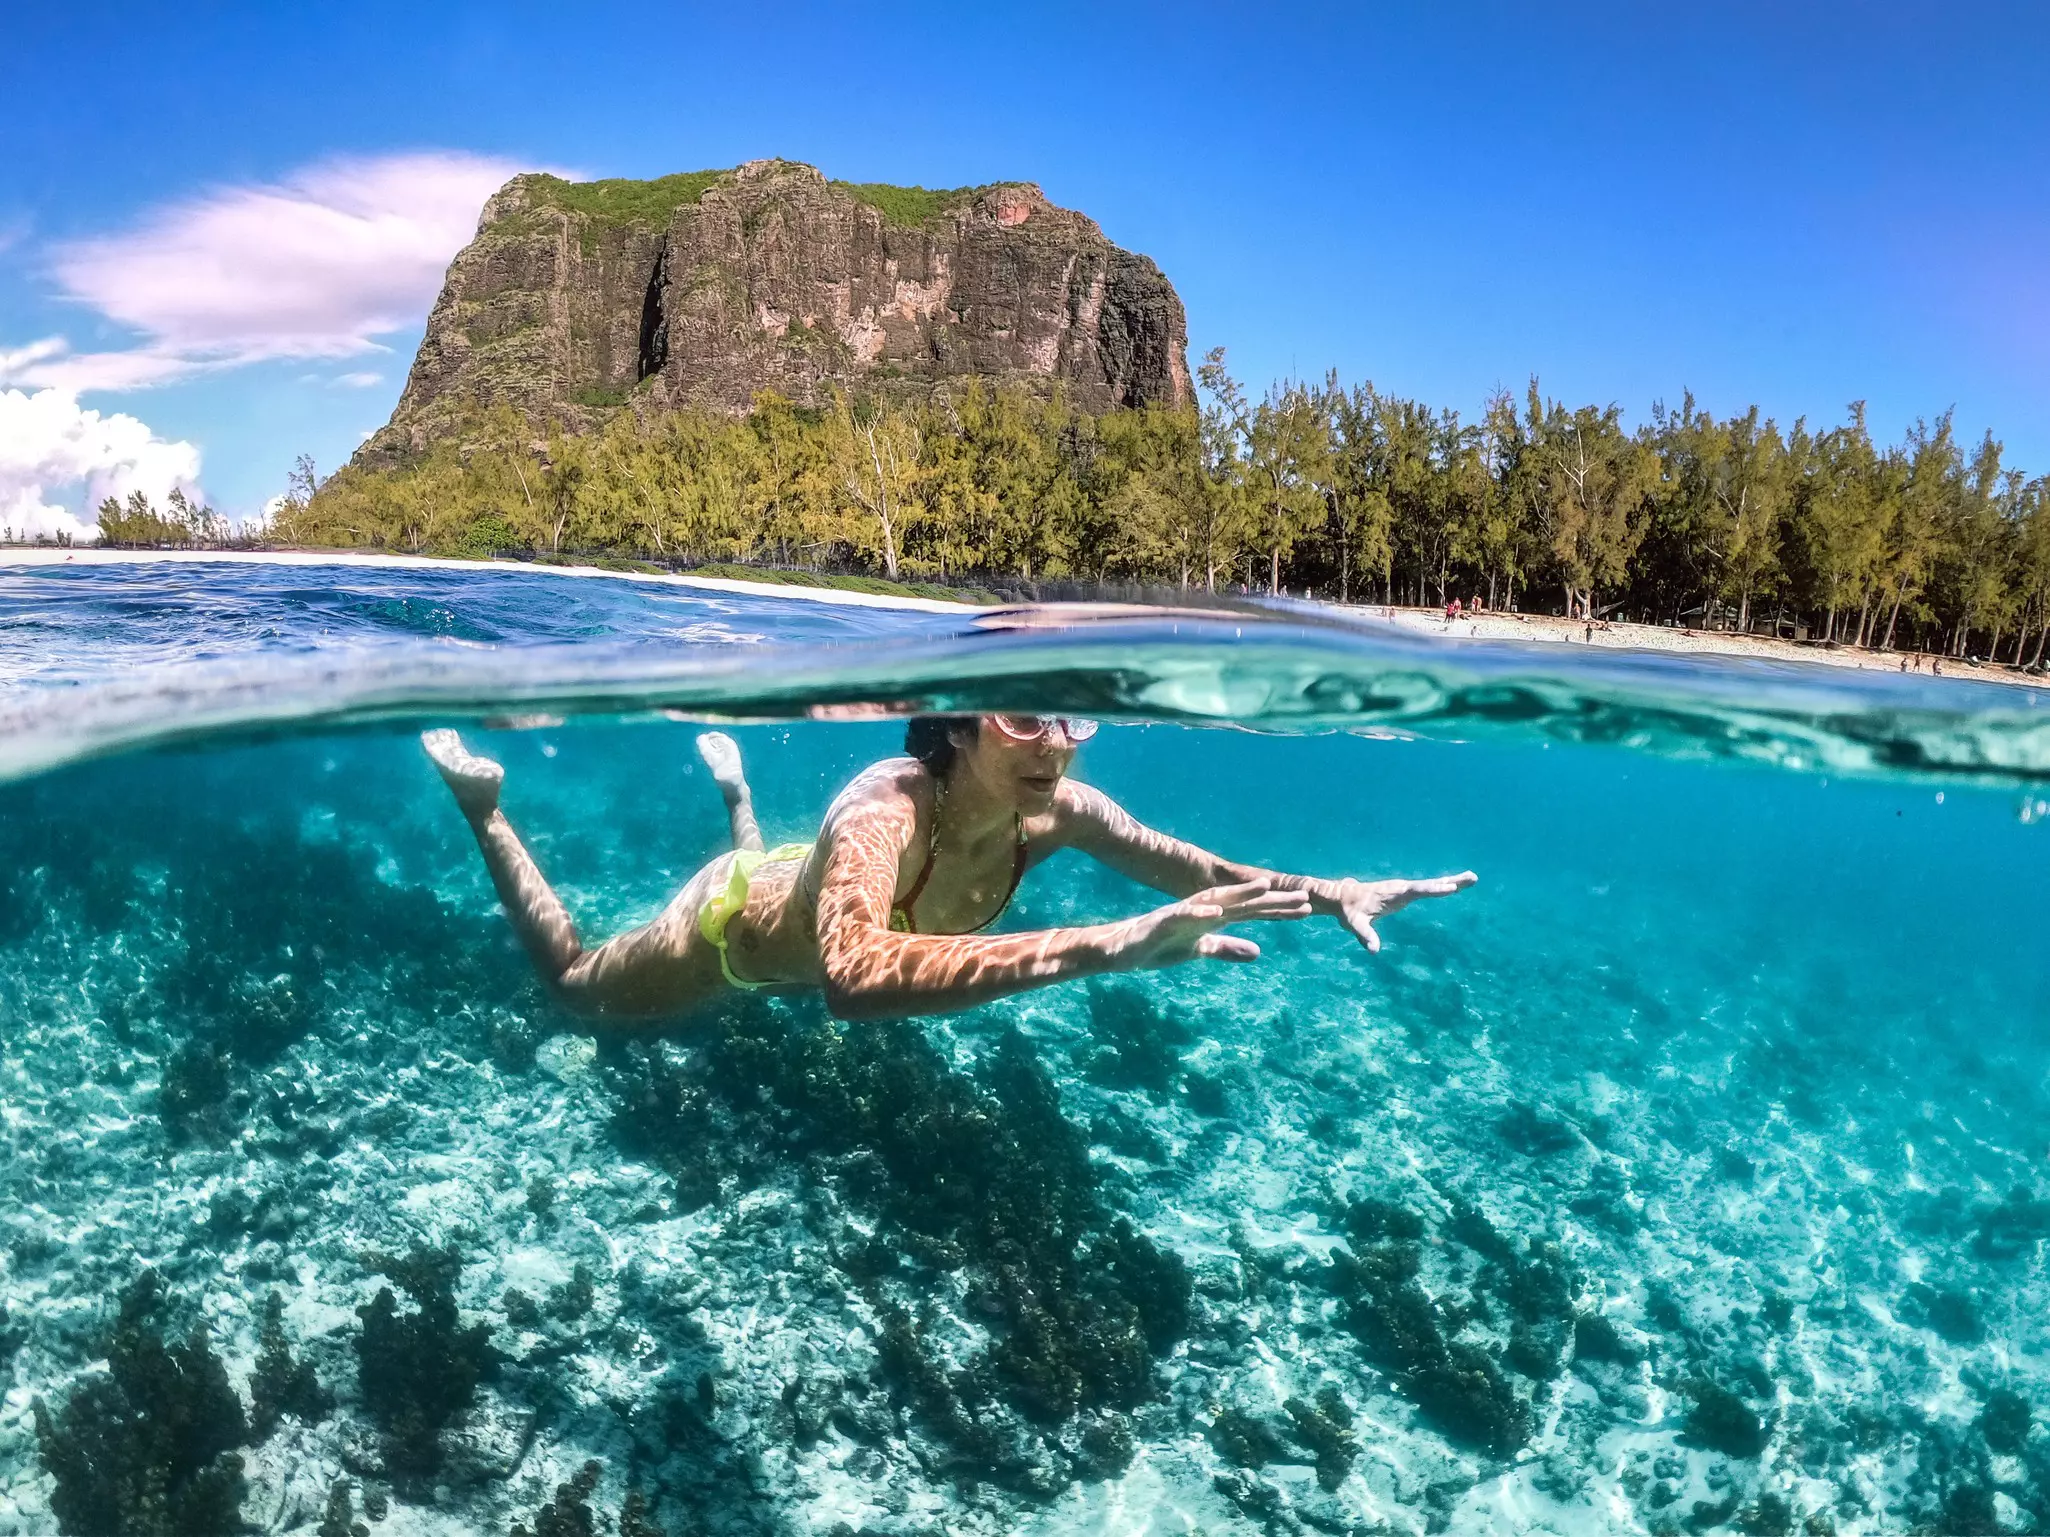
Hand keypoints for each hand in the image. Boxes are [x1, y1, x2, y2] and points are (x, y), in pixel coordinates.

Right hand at [1117, 879, 1312, 969]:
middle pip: (1242, 902)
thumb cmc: (1159, 947)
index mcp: (1212, 918)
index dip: (1277, 909)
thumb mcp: (1198, 951)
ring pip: (1216, 900)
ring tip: (1264, 887)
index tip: (1306, 908)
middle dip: (1271, 899)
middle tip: (1302, 896)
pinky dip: (1199, 911)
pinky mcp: (1163, 921)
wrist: (1121, 949)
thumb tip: (1258, 952)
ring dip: (1239, 894)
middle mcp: (1202, 910)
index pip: (1251, 912)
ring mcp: (1183, 913)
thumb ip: (1226, 949)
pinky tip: (1216, 910)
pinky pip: (1182, 914)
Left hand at [1337, 871, 1476, 953]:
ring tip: (1472, 878)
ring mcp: (1405, 888)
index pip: (1416, 890)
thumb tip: (1374, 950)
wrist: (1342, 897)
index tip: (1450, 886)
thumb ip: (1364, 935)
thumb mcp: (1354, 924)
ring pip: (1432, 884)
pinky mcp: (1406, 892)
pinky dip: (1442, 886)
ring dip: (1452, 881)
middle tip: (1472, 877)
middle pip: (1430, 884)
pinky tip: (1456, 885)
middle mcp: (1401, 887)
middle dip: (1451, 881)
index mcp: (1392, 893)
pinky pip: (1427, 888)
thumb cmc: (1349, 911)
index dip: (1433, 889)